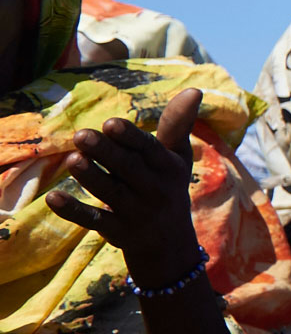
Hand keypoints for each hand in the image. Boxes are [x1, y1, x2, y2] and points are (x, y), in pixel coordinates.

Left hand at [41, 85, 207, 286]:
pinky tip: (54, 198)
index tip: (112, 123)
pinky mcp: (117, 232)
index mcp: (169, 168)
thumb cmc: (168, 187)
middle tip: (81, 135)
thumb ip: (178, 125)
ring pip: (111, 193)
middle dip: (106, 153)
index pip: (150, 150)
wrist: (170, 244)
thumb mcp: (177, 157)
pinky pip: (95, 220)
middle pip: (128, 169)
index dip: (131, 137)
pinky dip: (75, 211)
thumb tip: (195, 89)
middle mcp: (155, 190)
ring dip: (91, 177)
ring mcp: (136, 213)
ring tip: (72, 160)